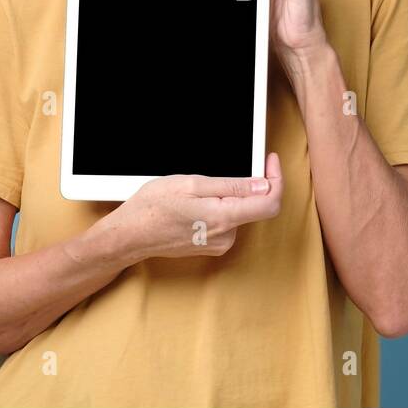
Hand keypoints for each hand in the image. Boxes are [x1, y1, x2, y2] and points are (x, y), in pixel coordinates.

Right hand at [101, 152, 283, 262]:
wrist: (131, 235)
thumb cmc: (153, 207)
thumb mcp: (192, 184)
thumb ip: (232, 187)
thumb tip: (262, 185)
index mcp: (224, 218)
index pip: (270, 203)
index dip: (276, 179)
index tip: (269, 162)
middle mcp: (226, 235)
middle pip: (255, 207)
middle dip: (246, 186)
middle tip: (225, 171)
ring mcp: (219, 243)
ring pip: (239, 213)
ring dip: (228, 197)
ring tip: (198, 191)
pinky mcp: (211, 246)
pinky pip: (226, 222)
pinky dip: (219, 208)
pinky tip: (196, 204)